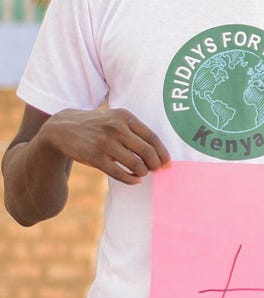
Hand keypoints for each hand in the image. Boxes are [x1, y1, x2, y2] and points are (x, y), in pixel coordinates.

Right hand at [37, 108, 169, 183]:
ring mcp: (105, 143)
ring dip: (143, 172)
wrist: (61, 128)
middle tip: (156, 169)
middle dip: (155, 164)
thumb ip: (134, 131)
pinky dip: (131, 179)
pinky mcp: (95, 157)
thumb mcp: (114, 119)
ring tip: (142, 172)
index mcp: (125, 116)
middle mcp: (116, 128)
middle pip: (148, 152)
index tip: (167, 163)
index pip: (153, 138)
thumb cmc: (96, 126)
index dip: (163, 153)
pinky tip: (135, 180)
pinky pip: (120, 173)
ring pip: (136, 164)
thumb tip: (158, 153)